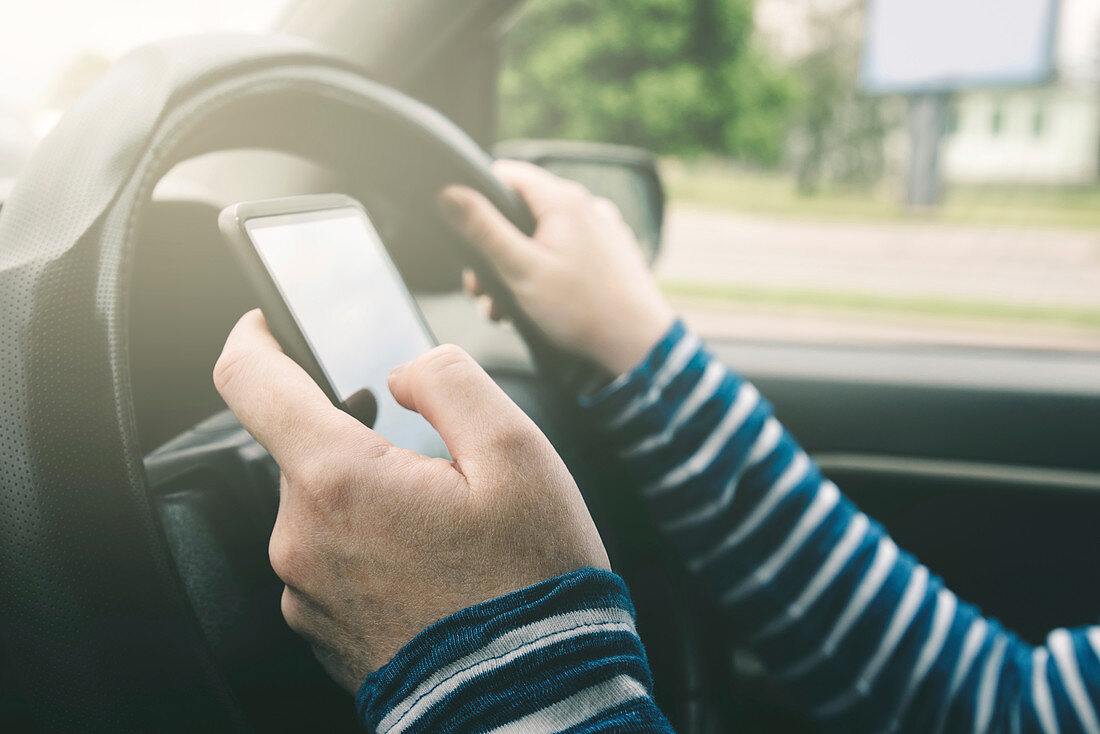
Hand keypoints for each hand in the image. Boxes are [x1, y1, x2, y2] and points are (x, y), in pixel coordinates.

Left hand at [213, 310, 608, 691]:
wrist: (530, 701)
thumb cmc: (530, 582)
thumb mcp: (517, 454)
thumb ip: (450, 382)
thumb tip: (404, 372)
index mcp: (339, 480)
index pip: (250, 382)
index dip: (254, 337)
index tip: (267, 323)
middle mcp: (301, 538)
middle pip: (305, 450)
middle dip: (360, 438)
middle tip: (436, 466)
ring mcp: (306, 591)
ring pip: (323, 506)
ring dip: (370, 496)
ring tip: (445, 529)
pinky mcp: (321, 629)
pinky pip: (331, 559)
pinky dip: (370, 545)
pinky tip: (429, 567)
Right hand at [439, 160, 674, 376]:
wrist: (637, 345)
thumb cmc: (581, 310)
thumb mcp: (519, 269)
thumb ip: (482, 229)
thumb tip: (449, 193)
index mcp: (563, 200)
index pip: (506, 174)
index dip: (477, 199)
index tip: (464, 234)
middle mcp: (587, 206)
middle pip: (522, 212)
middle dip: (494, 250)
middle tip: (481, 290)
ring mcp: (602, 230)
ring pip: (543, 237)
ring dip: (517, 269)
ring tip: (507, 308)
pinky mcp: (610, 254)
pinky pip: (567, 253)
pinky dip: (546, 273)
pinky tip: (539, 306)